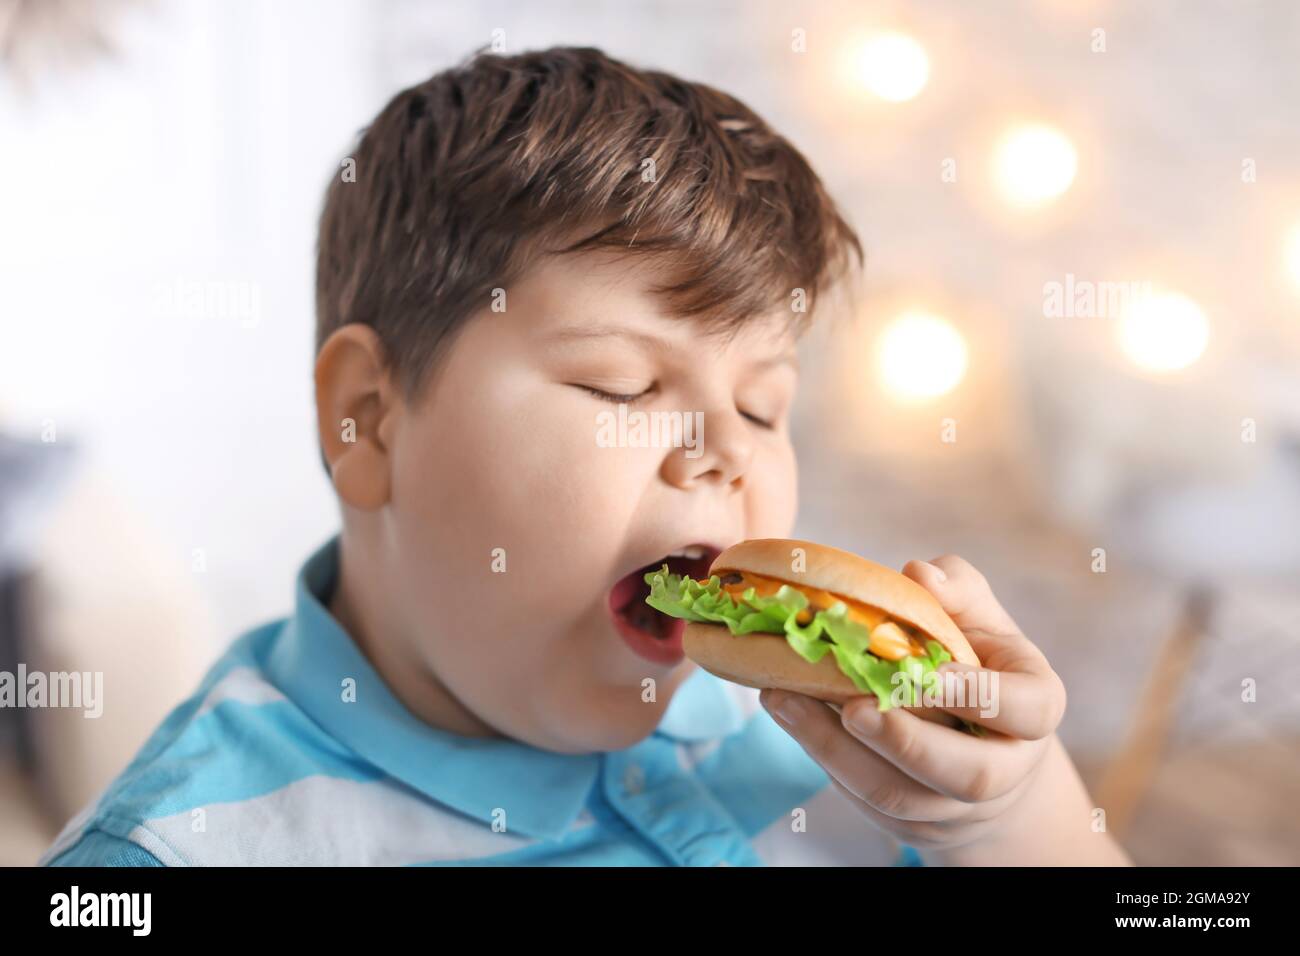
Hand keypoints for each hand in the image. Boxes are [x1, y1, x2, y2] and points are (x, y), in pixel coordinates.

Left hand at [759, 554, 1128, 864]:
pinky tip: (789, 715)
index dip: (977, 694)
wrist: (980, 743)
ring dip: (840, 752)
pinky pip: (866, 803)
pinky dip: (824, 759)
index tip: (923, 670)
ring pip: (903, 797)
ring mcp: (957, 806)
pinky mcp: (911, 823)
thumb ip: (957, 590)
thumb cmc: (977, 663)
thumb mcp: (979, 619)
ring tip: (788, 701)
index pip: (1024, 710)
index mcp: (1035, 708)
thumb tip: (919, 573)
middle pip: (969, 775)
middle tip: (852, 706)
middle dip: (906, 742)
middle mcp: (1006, 769)